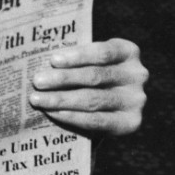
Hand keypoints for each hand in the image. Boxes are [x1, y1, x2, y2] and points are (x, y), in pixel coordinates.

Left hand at [29, 38, 147, 136]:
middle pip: (95, 76)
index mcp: (127, 51)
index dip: (78, 56)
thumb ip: (72, 60)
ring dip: (61, 99)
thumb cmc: (88, 75)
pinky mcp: (131, 122)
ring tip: (38, 99)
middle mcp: (137, 75)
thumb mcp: (87, 62)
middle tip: (37, 81)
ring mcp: (136, 100)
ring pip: (93, 99)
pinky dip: (72, 116)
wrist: (106, 106)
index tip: (53, 60)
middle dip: (63, 79)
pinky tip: (53, 113)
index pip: (103, 52)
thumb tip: (37, 61)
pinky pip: (97, 120)